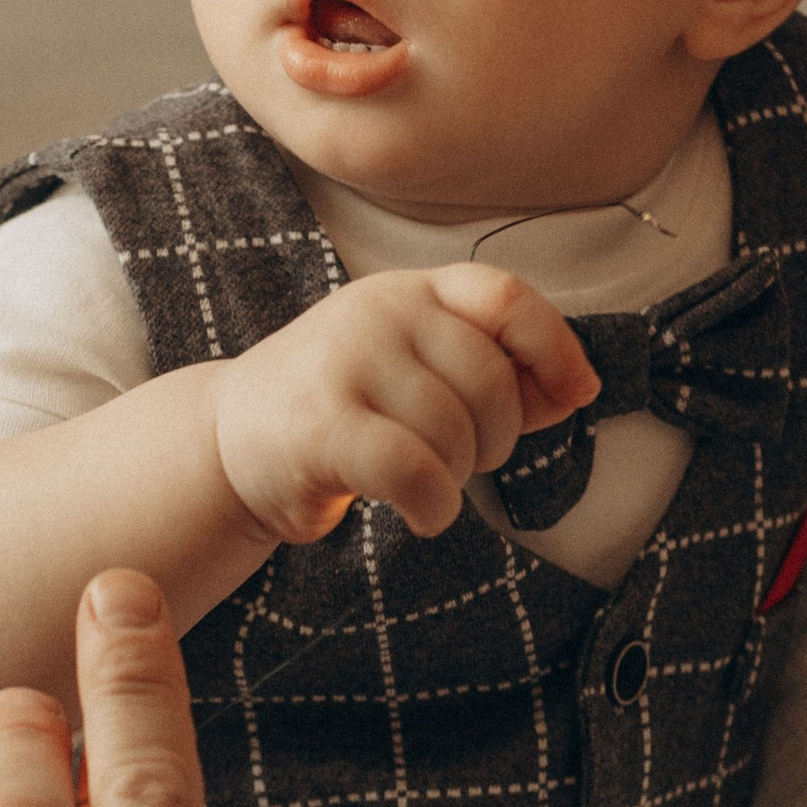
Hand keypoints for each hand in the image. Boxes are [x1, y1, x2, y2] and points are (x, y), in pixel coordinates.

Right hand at [211, 266, 594, 547]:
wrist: (227, 444)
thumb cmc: (341, 412)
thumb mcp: (417, 373)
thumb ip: (495, 374)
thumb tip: (578, 386)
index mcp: (409, 291)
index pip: (505, 296)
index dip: (555, 346)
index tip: (575, 393)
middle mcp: (378, 312)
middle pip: (490, 381)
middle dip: (495, 441)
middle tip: (460, 463)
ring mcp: (346, 362)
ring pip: (455, 433)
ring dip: (457, 480)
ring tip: (425, 485)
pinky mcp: (322, 424)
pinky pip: (415, 471)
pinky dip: (433, 507)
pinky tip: (421, 515)